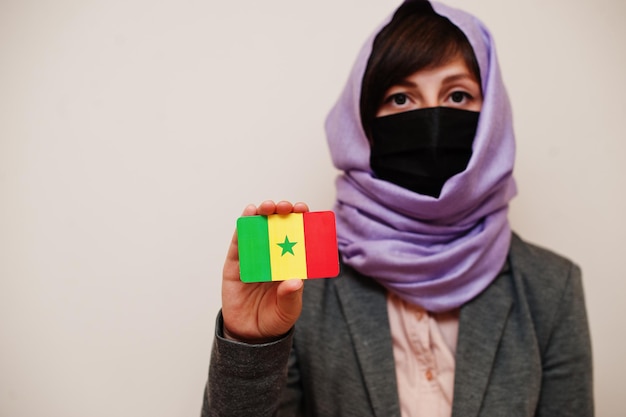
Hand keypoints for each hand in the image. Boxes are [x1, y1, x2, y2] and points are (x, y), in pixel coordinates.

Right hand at [221, 200, 307, 342]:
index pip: (298, 236)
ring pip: (258, 229)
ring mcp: (254, 257)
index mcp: (290, 263)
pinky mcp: (235, 263)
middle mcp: (273, 255)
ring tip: (267, 206)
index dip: (301, 221)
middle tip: (286, 207)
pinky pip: (239, 241)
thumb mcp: (288, 311)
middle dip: (282, 212)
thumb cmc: (274, 320)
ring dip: (263, 213)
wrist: (248, 335)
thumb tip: (295, 281)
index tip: (303, 210)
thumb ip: (291, 296)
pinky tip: (249, 213)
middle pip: (278, 226)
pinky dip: (243, 226)